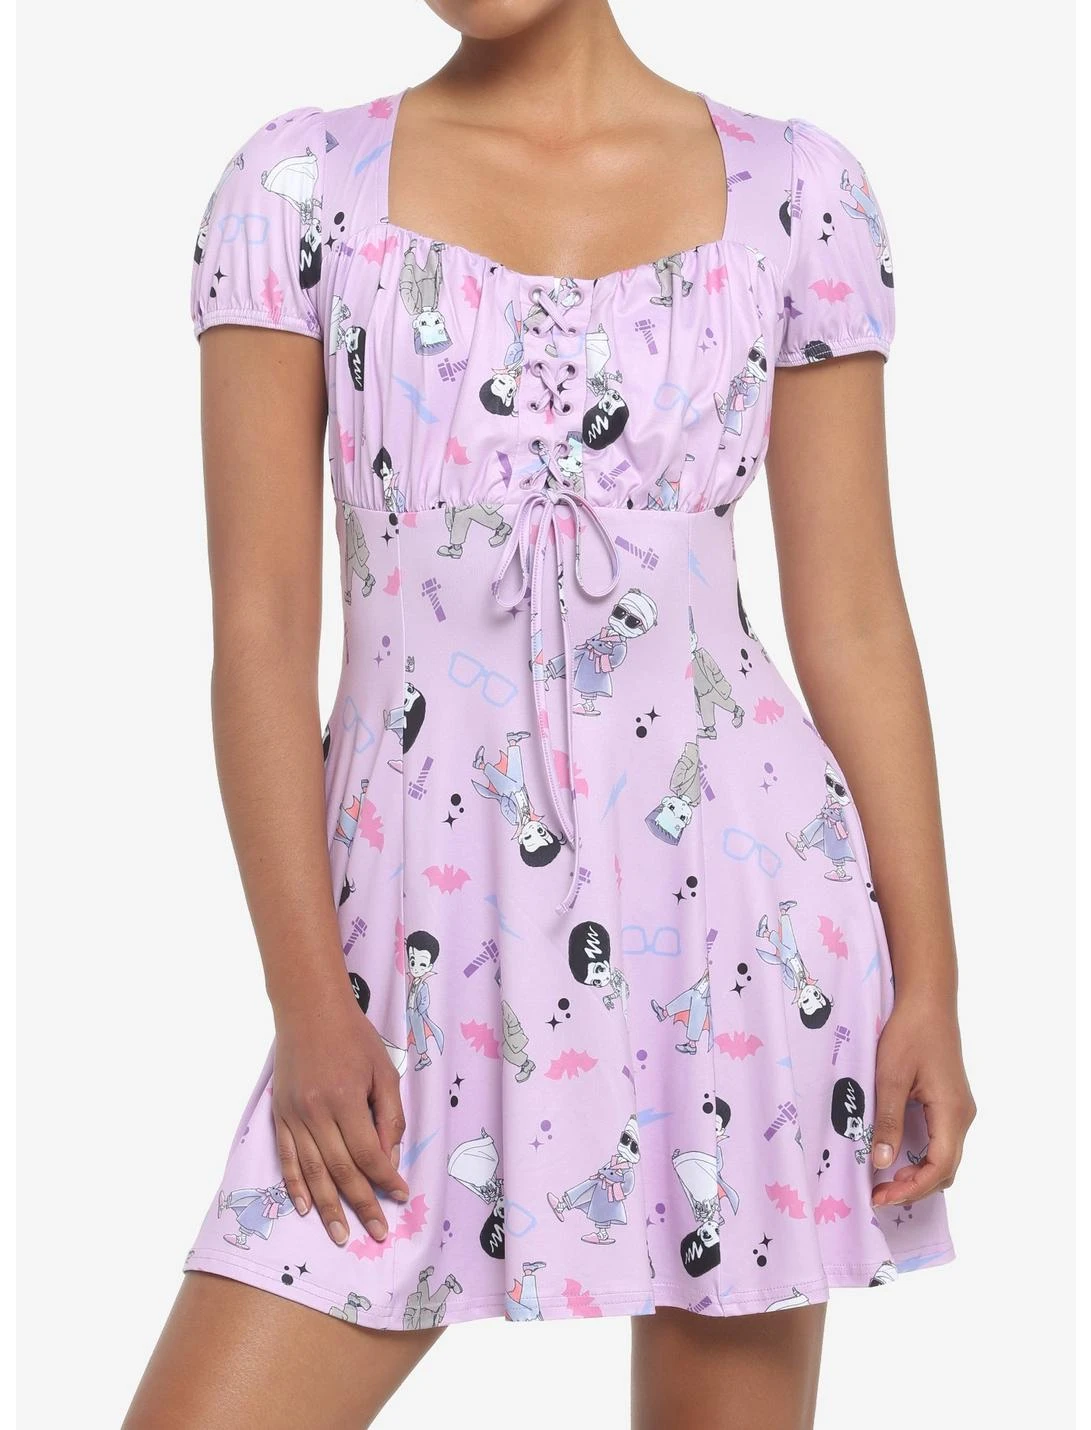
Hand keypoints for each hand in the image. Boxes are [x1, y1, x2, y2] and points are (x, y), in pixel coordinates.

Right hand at [271, 989, 409, 1245]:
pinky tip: (306, 1208)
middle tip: (376, 1233)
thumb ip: (389, 1115)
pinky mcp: (279, 1115)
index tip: (401, 1196)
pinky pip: (287, 1158)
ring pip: (312, 1172)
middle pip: (341, 1169)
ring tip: (340, 1235)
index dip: (385, 1179)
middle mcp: (316, 1112)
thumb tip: (388, 1159)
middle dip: (361, 1205)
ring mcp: (293, 1116)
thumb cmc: (353, 1037)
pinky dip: (296, 1186)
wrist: (308, 1011)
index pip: (368, 1152)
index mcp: (346, 1099)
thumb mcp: (383, 1070)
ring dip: (327, 1207)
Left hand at [870, 991, 975, 1207]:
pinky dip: (921, 1156)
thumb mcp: (890, 1076)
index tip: (881, 1197)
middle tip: (878, 1192)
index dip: (912, 1189)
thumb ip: (888, 1121)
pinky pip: (940, 1140)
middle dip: (913, 1187)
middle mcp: (961, 1116)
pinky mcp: (950, 1102)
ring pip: (944, 1157)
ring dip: (917, 1174)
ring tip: (884, 1179)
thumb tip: (882, 1164)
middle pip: (945, 1168)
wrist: (928, 1000)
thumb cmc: (909, 1032)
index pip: (939, 1168)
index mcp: (951, 1112)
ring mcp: (958, 1109)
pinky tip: (896, 1154)